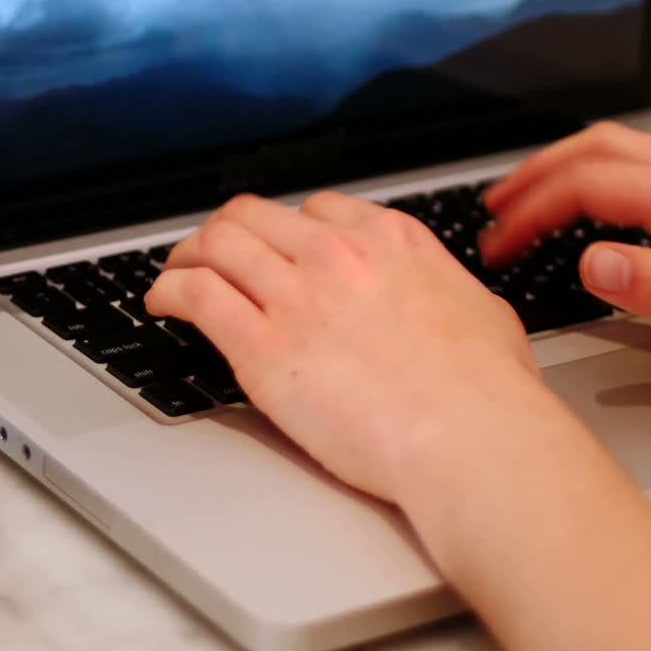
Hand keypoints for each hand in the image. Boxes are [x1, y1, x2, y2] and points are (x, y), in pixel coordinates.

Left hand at [145, 192, 562, 503]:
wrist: (471, 438)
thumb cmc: (487, 392)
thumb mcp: (481, 311)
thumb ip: (443, 290)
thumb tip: (441, 296)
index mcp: (390, 241)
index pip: (318, 211)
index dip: (287, 229)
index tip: (277, 248)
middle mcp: (338, 256)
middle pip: (255, 215)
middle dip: (228, 230)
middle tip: (214, 253)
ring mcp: (297, 296)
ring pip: (217, 244)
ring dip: (187, 255)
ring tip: (177, 273)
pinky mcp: (262, 347)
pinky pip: (196, 295)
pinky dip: (168, 291)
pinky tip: (163, 303)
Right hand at [482, 122, 650, 392]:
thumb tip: (590, 261)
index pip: (590, 185)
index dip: (531, 211)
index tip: (496, 245)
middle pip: (598, 149)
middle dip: (534, 175)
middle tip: (492, 211)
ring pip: (620, 153)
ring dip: (563, 171)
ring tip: (525, 202)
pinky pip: (643, 174)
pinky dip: (597, 182)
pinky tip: (593, 216)